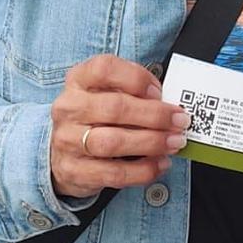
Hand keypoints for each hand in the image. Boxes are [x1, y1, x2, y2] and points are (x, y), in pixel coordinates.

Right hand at [49, 55, 189, 200]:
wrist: (63, 153)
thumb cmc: (96, 117)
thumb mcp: (107, 94)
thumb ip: (133, 92)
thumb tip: (168, 104)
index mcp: (78, 80)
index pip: (104, 68)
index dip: (136, 78)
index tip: (159, 91)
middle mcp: (69, 108)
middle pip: (114, 108)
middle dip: (154, 115)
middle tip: (179, 121)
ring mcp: (67, 140)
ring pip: (112, 142)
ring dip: (151, 143)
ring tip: (174, 143)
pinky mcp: (73, 170)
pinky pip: (113, 173)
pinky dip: (143, 170)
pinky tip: (160, 164)